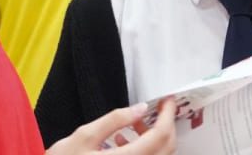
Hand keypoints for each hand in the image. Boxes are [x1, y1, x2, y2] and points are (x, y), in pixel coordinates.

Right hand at [46, 98, 176, 154]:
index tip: (168, 101)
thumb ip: (115, 120)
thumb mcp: (83, 137)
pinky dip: (144, 151)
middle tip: (158, 110)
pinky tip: (122, 142)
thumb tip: (141, 108)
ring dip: (154, 139)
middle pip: (166, 148)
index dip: (168, 115)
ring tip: (135, 125)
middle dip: (165, 125)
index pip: (160, 135)